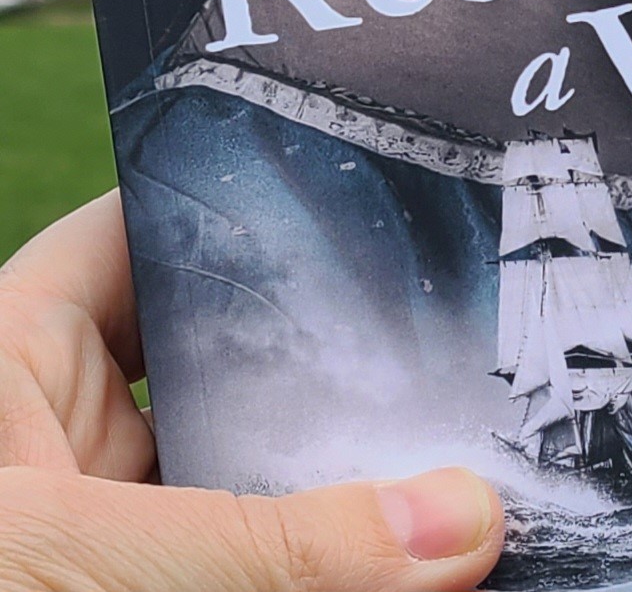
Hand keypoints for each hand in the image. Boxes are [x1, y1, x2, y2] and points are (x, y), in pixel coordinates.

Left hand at [0, 192, 504, 590]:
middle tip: (469, 362)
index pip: (161, 232)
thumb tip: (454, 521)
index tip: (394, 194)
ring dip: (346, 496)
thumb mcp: (71, 565)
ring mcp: (103, 538)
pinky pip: (251, 571)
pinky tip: (413, 570)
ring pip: (254, 485)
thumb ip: (258, 550)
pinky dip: (320, 572)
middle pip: (234, 362)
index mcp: (18, 351)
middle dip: (341, 372)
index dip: (262, 203)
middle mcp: (66, 434)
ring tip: (470, 480)